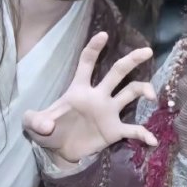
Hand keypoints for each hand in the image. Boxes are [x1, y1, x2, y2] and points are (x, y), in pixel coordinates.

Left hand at [23, 32, 157, 165]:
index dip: (94, 48)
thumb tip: (45, 126)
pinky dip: (143, 134)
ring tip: (151, 96)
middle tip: (147, 50)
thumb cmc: (49, 131)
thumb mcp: (33, 124)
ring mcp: (109, 112)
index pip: (87, 63)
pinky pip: (133, 130)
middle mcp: (98, 96)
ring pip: (130, 93)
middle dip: (131, 60)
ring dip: (143, 90)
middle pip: (117, 72)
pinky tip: (153, 140)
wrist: (60, 152)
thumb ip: (34, 121)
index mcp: (79, 90)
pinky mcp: (115, 130)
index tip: (103, 35)